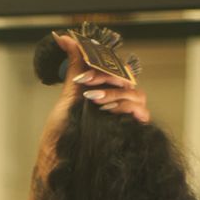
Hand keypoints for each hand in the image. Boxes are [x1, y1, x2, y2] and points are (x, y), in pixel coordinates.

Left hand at [31, 33, 151, 188]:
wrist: (58, 162)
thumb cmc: (62, 133)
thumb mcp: (68, 95)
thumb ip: (75, 65)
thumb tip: (65, 37)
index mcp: (106, 90)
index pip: (115, 69)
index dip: (100, 68)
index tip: (81, 75)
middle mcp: (118, 102)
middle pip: (128, 80)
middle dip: (108, 79)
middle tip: (87, 86)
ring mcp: (125, 116)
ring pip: (136, 94)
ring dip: (114, 93)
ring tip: (92, 99)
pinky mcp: (130, 131)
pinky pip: (141, 113)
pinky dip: (126, 108)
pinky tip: (107, 110)